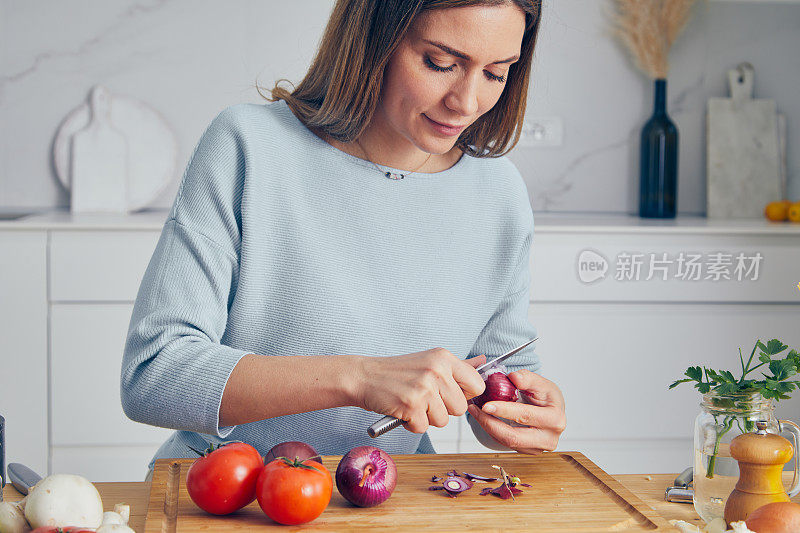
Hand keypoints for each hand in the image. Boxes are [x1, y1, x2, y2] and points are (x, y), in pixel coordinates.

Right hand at [355, 349, 486, 433]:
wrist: (364, 376)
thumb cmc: (398, 372)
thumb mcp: (430, 362)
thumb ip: (459, 367)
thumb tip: (484, 361)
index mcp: (444, 358)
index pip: (477, 385)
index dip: (465, 395)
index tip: (449, 394)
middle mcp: (436, 370)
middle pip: (461, 408)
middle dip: (443, 409)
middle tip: (424, 398)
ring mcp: (423, 388)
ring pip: (443, 421)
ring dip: (426, 418)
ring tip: (411, 403)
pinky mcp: (410, 405)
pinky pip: (423, 428)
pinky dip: (411, 424)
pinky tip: (402, 410)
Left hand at [467, 370, 565, 453]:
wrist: (551, 410)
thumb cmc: (546, 397)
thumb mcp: (541, 383)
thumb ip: (527, 378)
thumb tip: (514, 377)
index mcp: (555, 419)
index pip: (525, 416)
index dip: (504, 411)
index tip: (486, 405)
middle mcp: (549, 438)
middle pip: (513, 437)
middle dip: (490, 424)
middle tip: (475, 410)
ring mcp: (538, 448)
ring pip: (507, 442)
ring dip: (488, 427)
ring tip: (475, 411)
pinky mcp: (528, 451)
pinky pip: (506, 444)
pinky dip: (493, 431)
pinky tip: (484, 418)